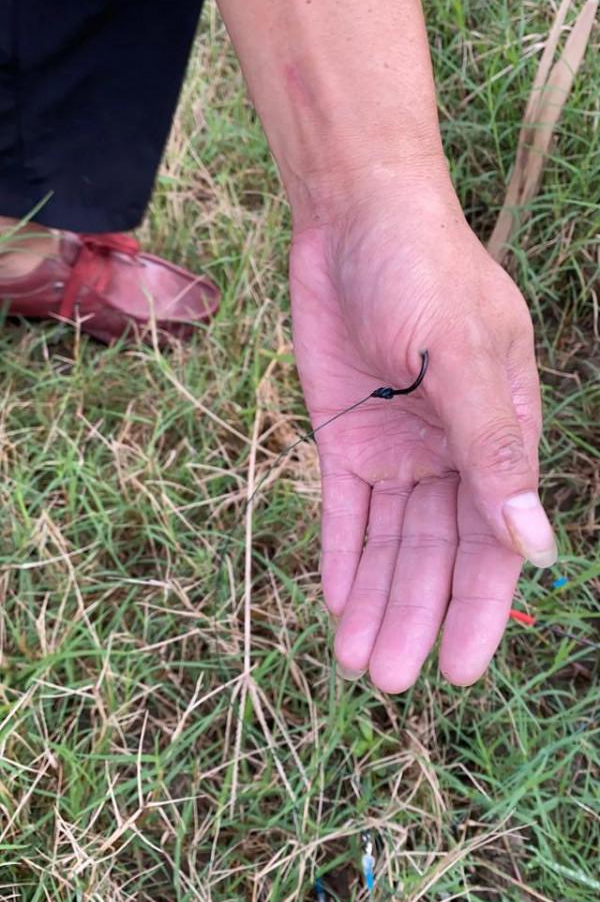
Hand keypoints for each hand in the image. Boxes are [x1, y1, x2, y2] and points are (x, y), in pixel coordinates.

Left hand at [290, 183, 556, 690]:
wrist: (352, 218)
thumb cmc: (423, 271)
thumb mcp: (461, 355)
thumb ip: (493, 449)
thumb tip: (534, 544)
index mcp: (499, 435)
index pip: (494, 540)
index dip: (479, 608)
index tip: (457, 671)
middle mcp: (451, 453)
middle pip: (435, 554)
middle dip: (415, 616)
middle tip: (391, 682)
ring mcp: (397, 447)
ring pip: (387, 542)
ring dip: (374, 600)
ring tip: (358, 663)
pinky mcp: (344, 437)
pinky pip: (343, 511)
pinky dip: (340, 557)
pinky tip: (335, 605)